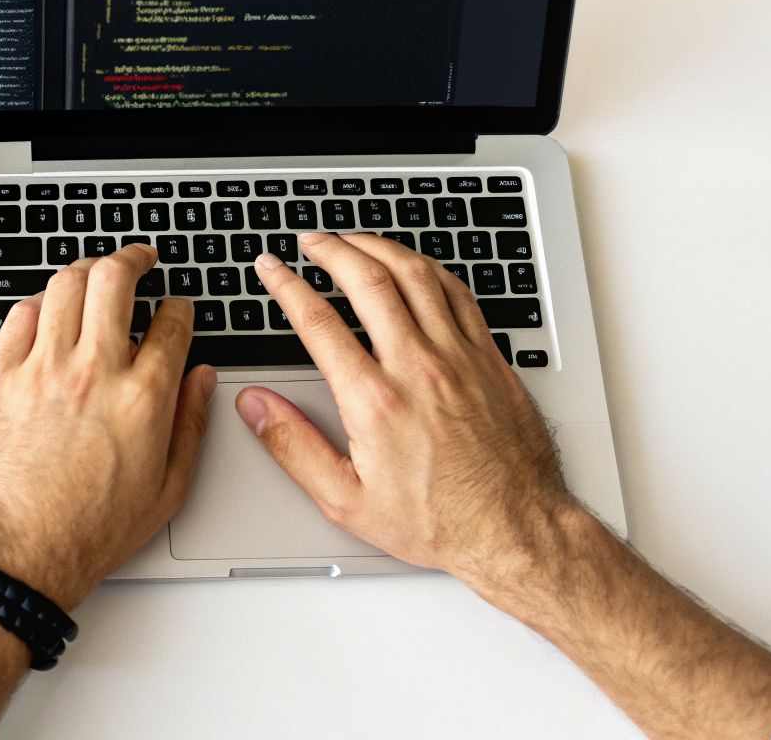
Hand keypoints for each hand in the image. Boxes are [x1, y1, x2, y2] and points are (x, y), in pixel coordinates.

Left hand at [0, 244, 215, 608]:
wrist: (27, 549)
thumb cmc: (93, 528)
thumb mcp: (169, 487)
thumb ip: (191, 424)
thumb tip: (202, 380)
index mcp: (144, 396)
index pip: (171, 323)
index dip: (180, 308)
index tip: (178, 309)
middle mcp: (95, 371)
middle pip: (115, 279)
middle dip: (133, 258)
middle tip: (140, 258)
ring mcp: (45, 369)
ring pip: (66, 284)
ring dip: (86, 269)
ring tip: (95, 273)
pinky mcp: (5, 377)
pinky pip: (21, 315)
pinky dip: (39, 302)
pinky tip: (50, 308)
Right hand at [237, 232, 576, 584]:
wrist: (514, 529)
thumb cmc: (438, 521)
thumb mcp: (346, 499)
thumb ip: (293, 446)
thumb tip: (255, 407)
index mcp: (374, 401)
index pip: (318, 322)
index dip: (286, 285)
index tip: (271, 268)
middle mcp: (417, 368)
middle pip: (367, 281)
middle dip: (331, 250)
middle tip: (310, 240)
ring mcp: (459, 358)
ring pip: (416, 276)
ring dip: (378, 247)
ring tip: (354, 240)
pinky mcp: (489, 359)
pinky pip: (458, 294)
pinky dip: (428, 269)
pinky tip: (413, 265)